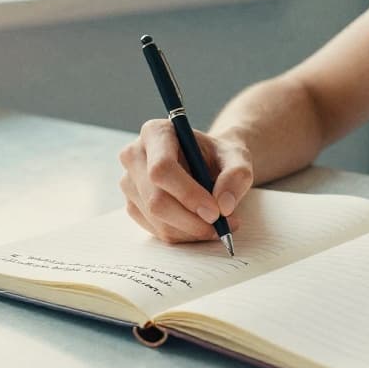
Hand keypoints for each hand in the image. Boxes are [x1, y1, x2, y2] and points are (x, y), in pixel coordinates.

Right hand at [117, 119, 254, 242]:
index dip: (188, 194)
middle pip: (156, 199)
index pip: (162, 168)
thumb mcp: (238, 157)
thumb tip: (224, 205)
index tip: (215, 212)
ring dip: (191, 230)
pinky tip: (201, 224)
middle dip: (192, 220)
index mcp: (156, 132)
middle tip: (222, 226)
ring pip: (157, 220)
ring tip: (220, 225)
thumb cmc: (219, 156)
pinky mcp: (133, 205)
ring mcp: (129, 182)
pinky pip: (157, 230)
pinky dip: (184, 234)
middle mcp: (134, 155)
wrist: (209, 163)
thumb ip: (236, 175)